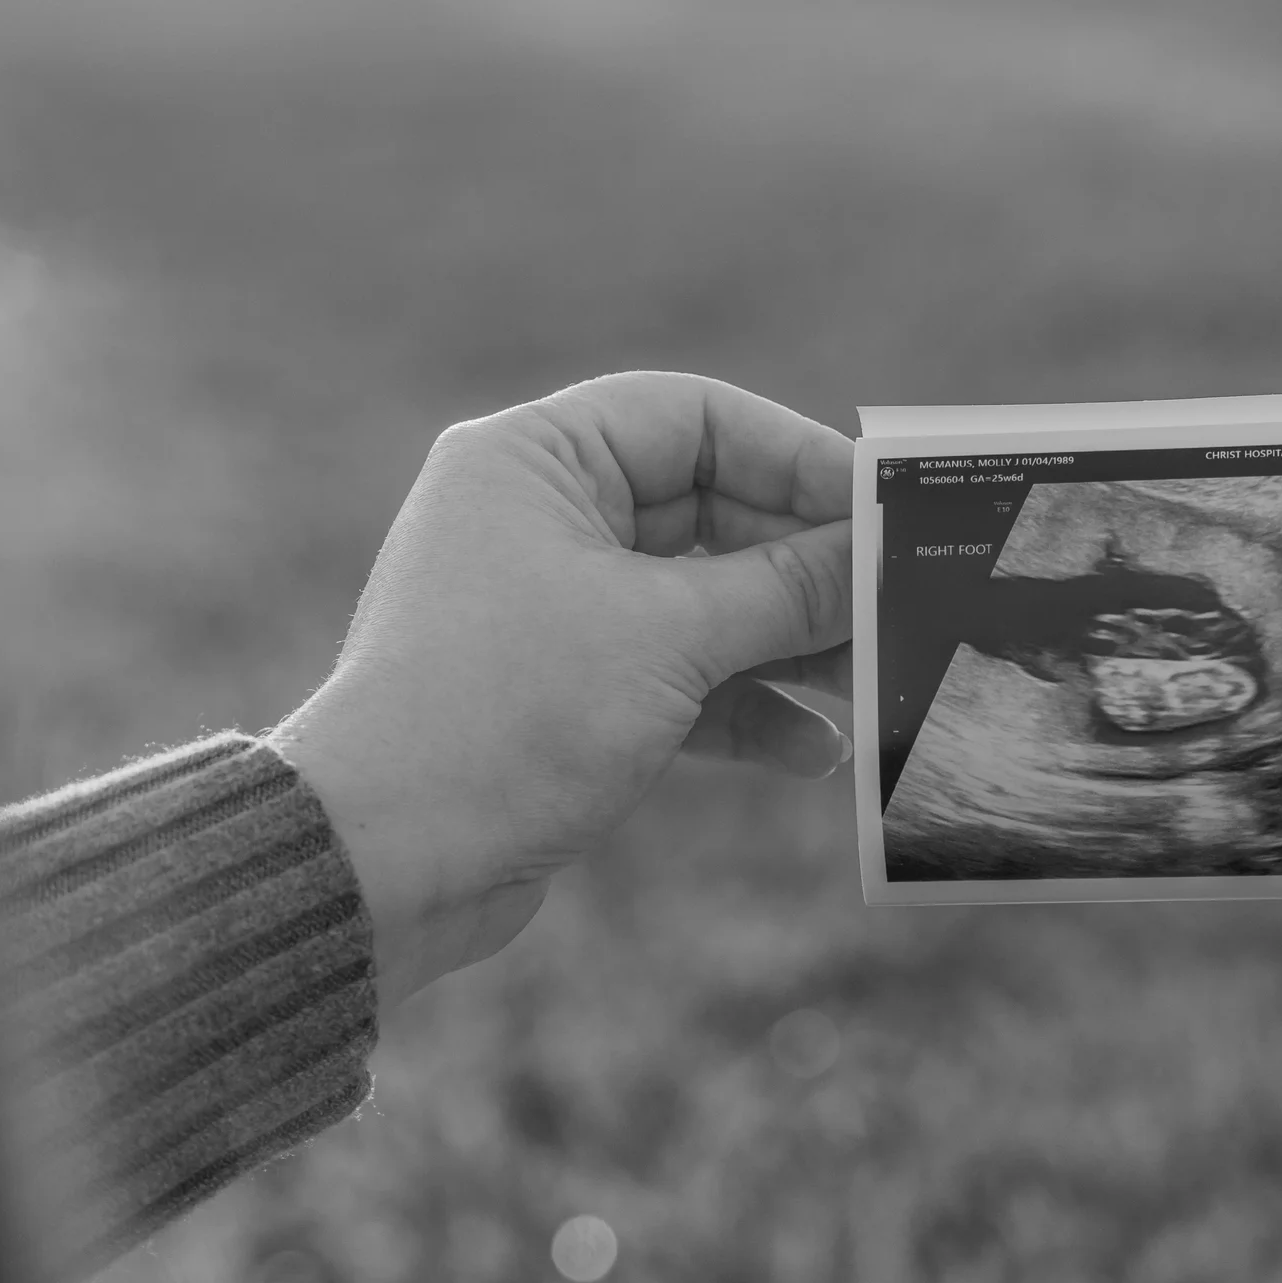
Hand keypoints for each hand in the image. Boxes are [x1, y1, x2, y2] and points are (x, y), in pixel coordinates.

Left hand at [270, 373, 854, 1014]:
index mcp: (534, 461)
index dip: (795, 455)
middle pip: (711, 513)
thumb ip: (789, 586)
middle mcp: (539, 520)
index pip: (693, 417)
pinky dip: (747, 708)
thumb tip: (883, 554)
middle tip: (896, 604)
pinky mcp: (568, 695)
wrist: (385, 865)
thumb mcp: (671, 637)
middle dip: (806, 567)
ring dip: (790, 645)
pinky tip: (817, 755)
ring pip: (705, 603)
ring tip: (873, 684)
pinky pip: (682, 677)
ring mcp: (554, 612)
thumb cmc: (508, 714)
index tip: (882, 508)